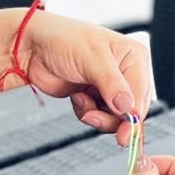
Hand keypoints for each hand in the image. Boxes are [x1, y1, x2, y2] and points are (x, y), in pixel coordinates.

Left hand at [16, 13, 152, 144]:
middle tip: (91, 116)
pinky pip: (99, 117)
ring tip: (81, 101)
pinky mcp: (95, 96)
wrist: (33, 47)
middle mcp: (126, 72)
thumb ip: (112, 84)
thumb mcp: (91, 58)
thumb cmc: (62, 39)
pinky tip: (77, 97)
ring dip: (96, 115)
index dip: (134, 117)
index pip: (141, 95)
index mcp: (134, 57)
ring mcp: (110, 86)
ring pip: (115, 117)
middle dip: (111, 117)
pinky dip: (86, 112)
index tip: (125, 134)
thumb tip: (129, 107)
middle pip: (131, 110)